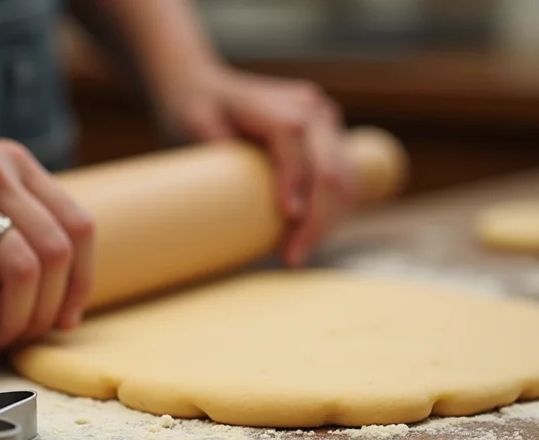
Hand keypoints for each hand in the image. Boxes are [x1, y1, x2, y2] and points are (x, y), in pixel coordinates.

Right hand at [0, 113, 94, 358]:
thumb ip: (1, 227)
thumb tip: (40, 302)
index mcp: (14, 165)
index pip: (77, 226)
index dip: (79, 283)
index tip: (63, 321)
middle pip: (54, 254)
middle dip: (41, 314)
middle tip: (13, 342)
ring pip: (19, 268)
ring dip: (8, 322)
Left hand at [152, 67, 355, 264]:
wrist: (201, 84)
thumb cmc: (192, 106)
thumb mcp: (192, 122)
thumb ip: (211, 141)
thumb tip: (230, 186)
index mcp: (281, 106)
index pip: (300, 154)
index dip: (297, 195)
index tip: (286, 231)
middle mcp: (312, 110)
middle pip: (331, 173)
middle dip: (317, 223)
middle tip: (290, 258)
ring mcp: (325, 122)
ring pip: (346, 181)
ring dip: (329, 222)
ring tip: (296, 252)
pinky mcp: (328, 136)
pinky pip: (345, 179)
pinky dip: (334, 212)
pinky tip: (310, 236)